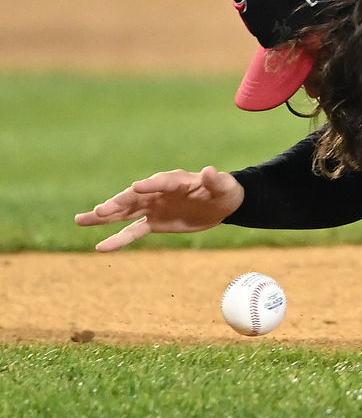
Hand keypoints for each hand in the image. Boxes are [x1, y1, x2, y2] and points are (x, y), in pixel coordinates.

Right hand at [74, 166, 243, 251]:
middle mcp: (158, 192)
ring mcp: (153, 207)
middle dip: (119, 203)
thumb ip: (215, 180)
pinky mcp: (154, 222)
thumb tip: (210, 170)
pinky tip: (100, 247)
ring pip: (125, 212)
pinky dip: (118, 239)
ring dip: (105, 216)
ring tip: (81, 219)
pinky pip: (132, 231)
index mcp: (175, 180)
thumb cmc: (223, 190)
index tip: (138, 187)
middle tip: (101, 210)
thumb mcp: (223, 185)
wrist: (221, 203)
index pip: (161, 181)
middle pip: (135, 197)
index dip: (151, 185)